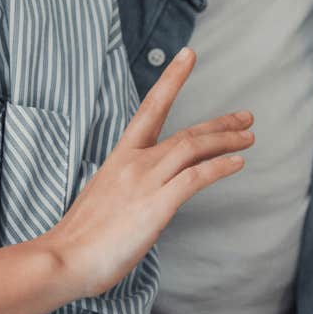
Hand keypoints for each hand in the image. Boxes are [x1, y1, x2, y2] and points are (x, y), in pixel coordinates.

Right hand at [36, 47, 251, 299]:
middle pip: (184, 132)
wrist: (63, 258)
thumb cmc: (79, 240)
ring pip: (192, 149)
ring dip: (226, 141)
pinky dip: (219, 167)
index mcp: (119, 158)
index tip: (188, 55)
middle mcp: (134, 163)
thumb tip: (144, 198)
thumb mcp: (103, 201)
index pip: (150, 108)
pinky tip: (237, 163)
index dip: (171, 79)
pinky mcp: (156, 205)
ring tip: (249, 137)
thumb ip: (127, 191)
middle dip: (219, 124)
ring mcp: (145, 182)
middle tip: (246, 117)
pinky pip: (195, 178)